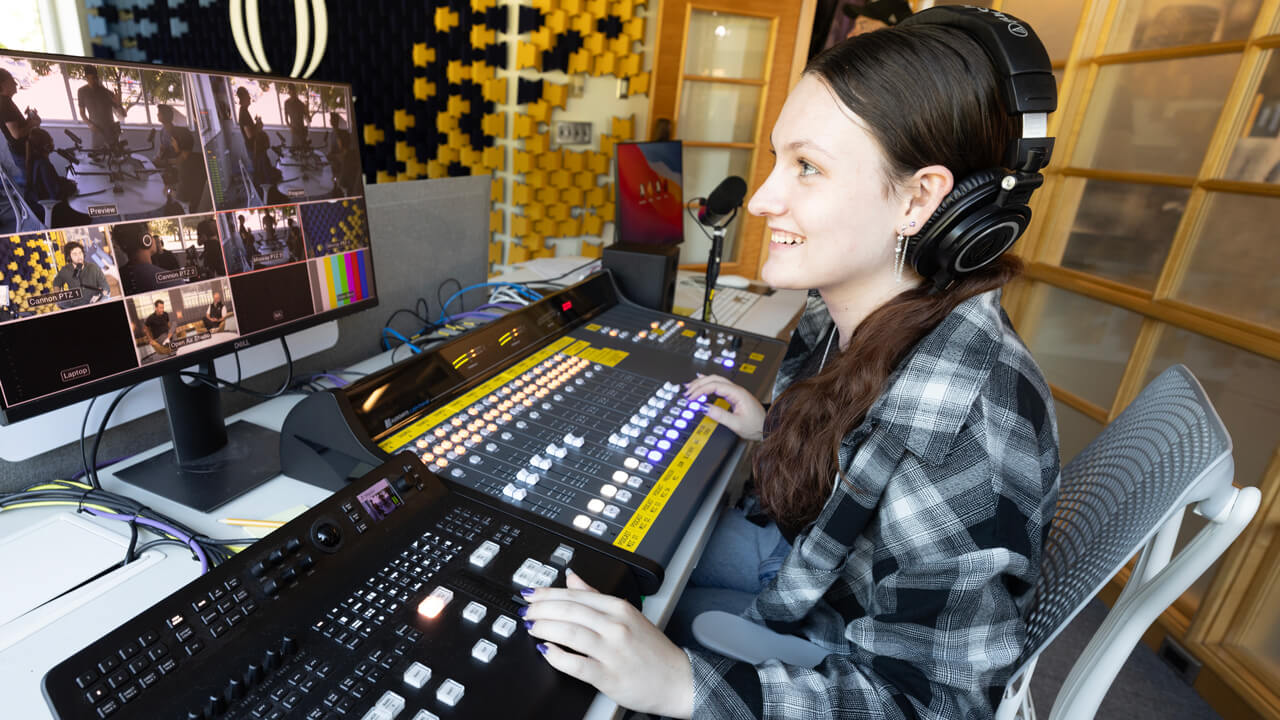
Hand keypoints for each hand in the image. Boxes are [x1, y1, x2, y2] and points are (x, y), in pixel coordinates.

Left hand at [524, 570, 693, 718]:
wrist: (678, 680)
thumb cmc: (653, 650)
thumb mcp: (628, 615)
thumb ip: (596, 596)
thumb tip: (572, 578)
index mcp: (619, 609)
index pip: (576, 595)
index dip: (548, 593)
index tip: (531, 594)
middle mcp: (616, 627)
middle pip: (570, 611)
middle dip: (542, 609)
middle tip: (526, 610)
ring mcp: (612, 651)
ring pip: (571, 633)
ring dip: (545, 628)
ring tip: (532, 627)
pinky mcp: (609, 676)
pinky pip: (577, 664)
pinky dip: (558, 657)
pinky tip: (546, 651)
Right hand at [683, 373, 765, 440]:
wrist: (767, 426)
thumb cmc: (756, 425)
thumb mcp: (736, 424)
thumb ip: (719, 415)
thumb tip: (704, 408)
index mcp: (737, 393)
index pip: (714, 386)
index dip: (700, 390)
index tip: (691, 398)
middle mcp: (736, 389)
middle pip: (714, 379)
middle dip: (699, 384)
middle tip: (687, 392)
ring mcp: (735, 391)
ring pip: (716, 380)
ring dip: (702, 382)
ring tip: (690, 387)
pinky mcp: (734, 395)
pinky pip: (718, 384)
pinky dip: (708, 384)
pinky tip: (702, 382)